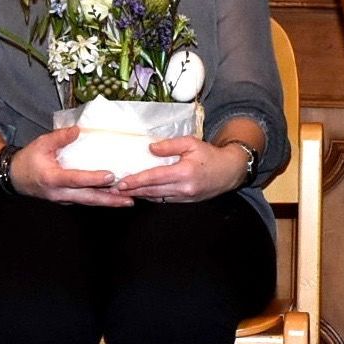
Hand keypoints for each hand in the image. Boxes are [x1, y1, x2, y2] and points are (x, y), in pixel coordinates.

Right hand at [10, 127, 129, 207]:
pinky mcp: (66, 200)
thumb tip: (78, 130)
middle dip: (110, 200)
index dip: (94, 179)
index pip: (76, 179)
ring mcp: (63, 199)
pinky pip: (85, 201)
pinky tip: (114, 198)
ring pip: (89, 202)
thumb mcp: (41, 144)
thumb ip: (59, 137)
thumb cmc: (28, 160)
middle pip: (88, 198)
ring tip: (128, 201)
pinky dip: (100, 200)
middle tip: (129, 199)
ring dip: (109, 202)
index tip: (111, 176)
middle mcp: (59, 193)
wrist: (13, 177)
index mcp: (52, 178)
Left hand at [113, 136, 243, 203]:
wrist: (230, 172)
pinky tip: (141, 193)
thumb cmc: (210, 155)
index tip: (121, 183)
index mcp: (184, 172)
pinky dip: (151, 196)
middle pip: (152, 191)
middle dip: (132, 191)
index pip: (154, 177)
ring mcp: (185, 197)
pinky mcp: (186, 201)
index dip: (136, 181)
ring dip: (139, 195)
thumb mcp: (192, 143)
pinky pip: (164, 199)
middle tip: (113, 190)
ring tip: (122, 192)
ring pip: (156, 197)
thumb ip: (170, 145)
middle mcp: (183, 188)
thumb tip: (150, 148)